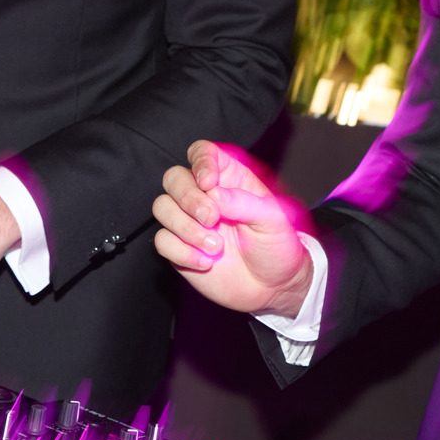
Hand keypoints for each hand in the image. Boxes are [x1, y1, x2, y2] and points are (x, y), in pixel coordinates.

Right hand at [153, 140, 314, 315]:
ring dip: (186, 228)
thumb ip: (243, 202)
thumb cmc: (277, 246)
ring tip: (216, 247)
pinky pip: (162, 241)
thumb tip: (213, 195)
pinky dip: (181, 252)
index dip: (200, 162)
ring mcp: (189, 221)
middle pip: (173, 178)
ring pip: (162, 208)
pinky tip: (206, 263)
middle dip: (188, 198)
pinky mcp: (180, 247)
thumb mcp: (273, 220)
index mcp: (229, 179)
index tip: (209, 182)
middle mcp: (204, 196)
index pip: (202, 153)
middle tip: (212, 219)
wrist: (273, 286)